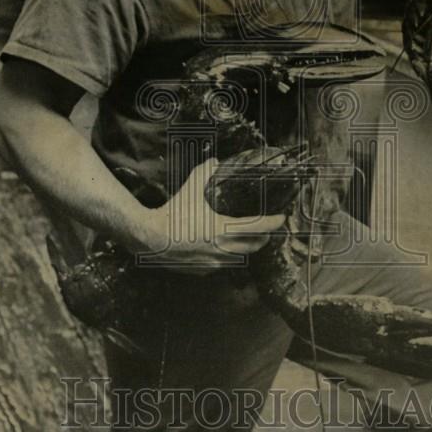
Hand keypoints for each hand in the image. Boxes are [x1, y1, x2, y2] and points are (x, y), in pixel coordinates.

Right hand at [143, 158, 285, 271]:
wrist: (150, 238)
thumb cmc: (173, 213)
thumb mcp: (191, 188)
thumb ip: (205, 172)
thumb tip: (215, 161)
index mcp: (224, 229)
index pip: (259, 227)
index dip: (273, 222)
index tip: (281, 218)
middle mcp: (223, 249)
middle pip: (255, 246)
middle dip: (264, 237)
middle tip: (266, 228)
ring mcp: (214, 262)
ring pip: (240, 258)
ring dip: (247, 248)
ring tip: (247, 238)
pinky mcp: (203, 270)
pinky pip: (222, 264)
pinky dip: (227, 256)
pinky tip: (222, 248)